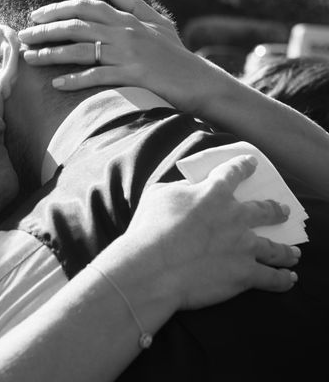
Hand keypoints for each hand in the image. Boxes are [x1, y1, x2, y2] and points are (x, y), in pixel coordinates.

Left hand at [18, 0, 223, 113]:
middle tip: (23, 37)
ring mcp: (128, 54)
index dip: (58, 10)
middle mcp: (124, 33)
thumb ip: (133, 6)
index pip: (86, 8)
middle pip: (77, 26)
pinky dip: (76, 80)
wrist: (199, 81)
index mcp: (127, 20)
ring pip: (82, 50)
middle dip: (46, 30)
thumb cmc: (176, 55)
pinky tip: (57, 84)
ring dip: (52, 53)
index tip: (36, 15)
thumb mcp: (158, 23)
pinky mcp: (133, 76)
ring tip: (30, 58)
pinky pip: (98, 76)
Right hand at [114, 154, 298, 311]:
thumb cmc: (149, 229)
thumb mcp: (158, 196)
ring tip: (293, 252)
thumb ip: (179, 189)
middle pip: (264, 210)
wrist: (153, 267)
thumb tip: (189, 189)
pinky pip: (272, 278)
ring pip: (274, 248)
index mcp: (213, 193)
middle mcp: (235, 217)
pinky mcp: (245, 274)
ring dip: (286, 250)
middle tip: (282, 210)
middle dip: (275, 210)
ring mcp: (244, 247)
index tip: (252, 164)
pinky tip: (289, 278)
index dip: (243, 166)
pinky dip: (283, 279)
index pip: (233, 173)